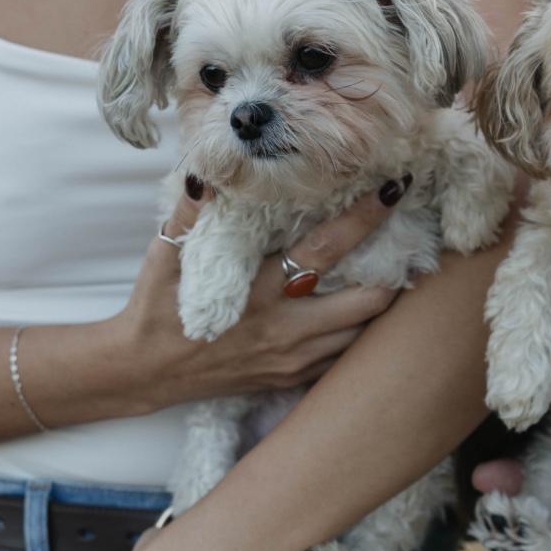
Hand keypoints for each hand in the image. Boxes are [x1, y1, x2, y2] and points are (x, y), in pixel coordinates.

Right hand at [113, 174, 408, 411]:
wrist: (142, 373)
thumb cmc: (157, 308)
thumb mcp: (166, 255)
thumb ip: (191, 212)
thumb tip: (207, 170)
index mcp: (259, 293)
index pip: (325, 249)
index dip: (363, 218)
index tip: (392, 189)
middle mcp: (285, 330)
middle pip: (367, 302)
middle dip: (395, 272)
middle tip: (408, 243)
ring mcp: (293, 360)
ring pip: (363, 335)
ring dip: (381, 307)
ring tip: (394, 275)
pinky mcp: (291, 380)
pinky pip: (342, 360)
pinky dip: (358, 335)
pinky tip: (361, 314)